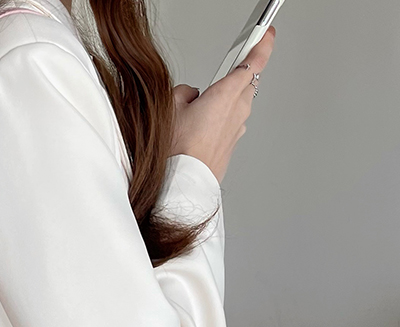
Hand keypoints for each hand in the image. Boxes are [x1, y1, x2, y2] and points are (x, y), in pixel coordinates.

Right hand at [169, 25, 276, 184]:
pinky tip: (198, 131)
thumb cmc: (178, 150)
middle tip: (225, 70)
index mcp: (227, 94)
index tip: (265, 34)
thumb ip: (184, 93)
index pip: (254, 61)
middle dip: (235, 76)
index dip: (262, 44)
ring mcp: (237, 130)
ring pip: (236, 105)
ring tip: (199, 111)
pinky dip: (218, 122)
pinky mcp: (231, 146)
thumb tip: (190, 96)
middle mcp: (238, 110)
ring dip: (224, 102)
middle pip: (245, 83)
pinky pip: (229, 125)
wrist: (182, 183)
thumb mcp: (171, 107)